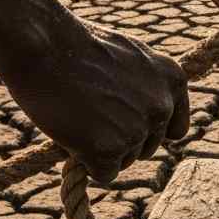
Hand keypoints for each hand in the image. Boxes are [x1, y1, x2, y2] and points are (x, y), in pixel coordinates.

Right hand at [0, 16, 189, 182]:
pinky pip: (104, 174)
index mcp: (172, 79)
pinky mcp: (109, 150)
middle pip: (147, 146)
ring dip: (102, 148)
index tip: (126, 123)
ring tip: (78, 115)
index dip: (147, 129)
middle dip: (121, 137)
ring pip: (125, 160)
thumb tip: (145, 114)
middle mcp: (162, 106)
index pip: (175, 128)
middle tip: (89, 111)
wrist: (43, 44)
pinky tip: (72, 134)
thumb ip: (145, 85)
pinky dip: (87, 162)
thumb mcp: (127, 55)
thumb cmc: (75, 45)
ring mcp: (137, 129)